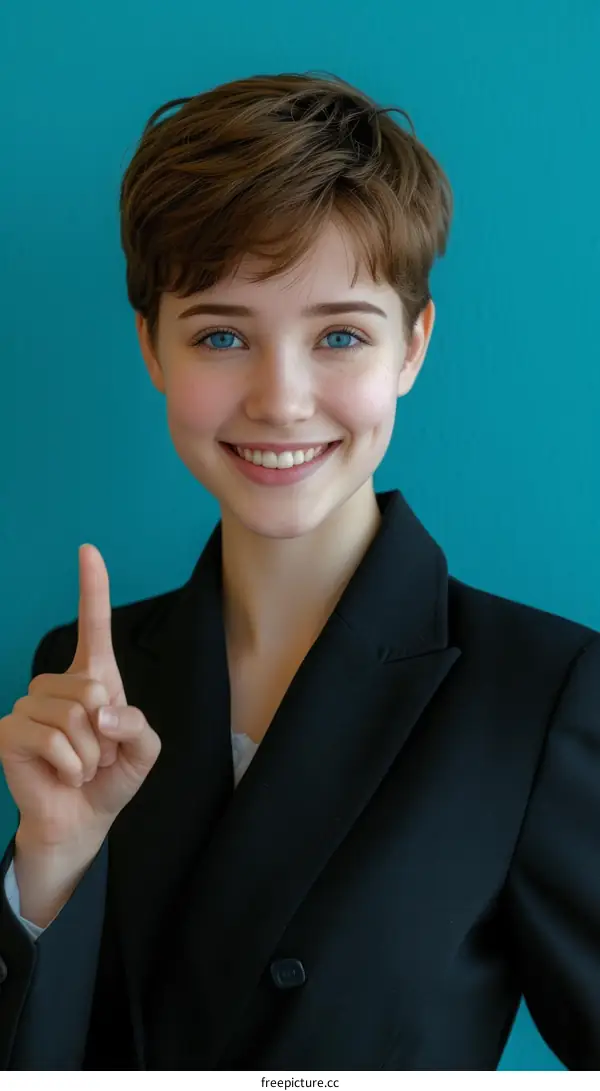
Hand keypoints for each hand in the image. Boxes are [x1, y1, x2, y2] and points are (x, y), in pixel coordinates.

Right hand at [0, 544, 161, 849]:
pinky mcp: (10, 731)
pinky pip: (52, 739)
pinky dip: (71, 764)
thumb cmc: (110, 778)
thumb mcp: (143, 750)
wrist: (82, 820)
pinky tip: (66, 774)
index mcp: (93, 677)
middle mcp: (56, 684)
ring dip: (90, 753)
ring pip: (73, 716)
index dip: (92, 586)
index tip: (89, 549)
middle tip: (100, 755)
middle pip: (93, 689)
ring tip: (82, 766)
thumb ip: (137, 725)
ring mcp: (28, 704)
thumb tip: (98, 711)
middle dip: (108, 733)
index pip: (93, 624)